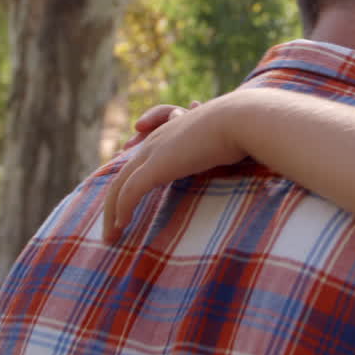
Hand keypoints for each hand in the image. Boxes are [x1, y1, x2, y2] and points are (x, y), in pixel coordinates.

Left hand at [102, 97, 244, 242]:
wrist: (242, 118)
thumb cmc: (243, 129)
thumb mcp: (227, 139)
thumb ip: (221, 149)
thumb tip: (235, 158)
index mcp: (171, 132)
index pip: (140, 155)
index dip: (131, 177)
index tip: (129, 200)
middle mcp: (157, 140)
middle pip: (123, 174)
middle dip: (114, 202)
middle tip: (113, 226)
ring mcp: (154, 152)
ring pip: (119, 185)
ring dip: (112, 213)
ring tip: (111, 236)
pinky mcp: (157, 166)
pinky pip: (130, 192)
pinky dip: (122, 210)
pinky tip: (121, 226)